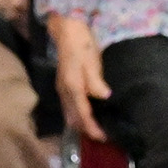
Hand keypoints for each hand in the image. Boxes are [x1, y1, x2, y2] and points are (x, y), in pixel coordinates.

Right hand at [47, 14, 107, 142]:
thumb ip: (96, 81)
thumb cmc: (81, 43)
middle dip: (86, 130)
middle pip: (73, 118)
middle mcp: (65, 91)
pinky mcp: (63, 86)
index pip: (82, 114)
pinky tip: (87, 115)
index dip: (92, 128)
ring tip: (96, 129)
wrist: (66, 30)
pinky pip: (69, 107)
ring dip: (81, 124)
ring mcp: (62, 89)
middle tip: (102, 136)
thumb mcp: (92, 60)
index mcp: (72, 87)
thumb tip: (104, 96)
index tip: (104, 137)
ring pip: (69, 114)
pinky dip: (77, 115)